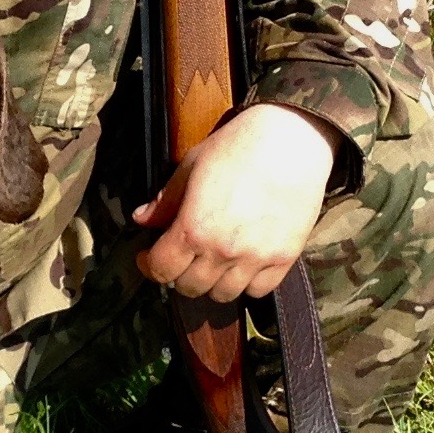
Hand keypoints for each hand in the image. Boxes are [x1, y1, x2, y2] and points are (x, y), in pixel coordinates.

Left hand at [133, 103, 340, 300]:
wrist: (292, 138)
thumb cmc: (238, 147)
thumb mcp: (191, 167)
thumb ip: (165, 200)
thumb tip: (141, 220)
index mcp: (193, 229)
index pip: (161, 269)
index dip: (149, 265)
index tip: (148, 257)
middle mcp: (222, 251)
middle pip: (189, 287)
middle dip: (179, 274)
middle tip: (182, 258)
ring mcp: (255, 257)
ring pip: (223, 294)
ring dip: (212, 283)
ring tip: (212, 263)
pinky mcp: (284, 257)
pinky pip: (259, 290)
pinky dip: (247, 283)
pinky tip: (242, 265)